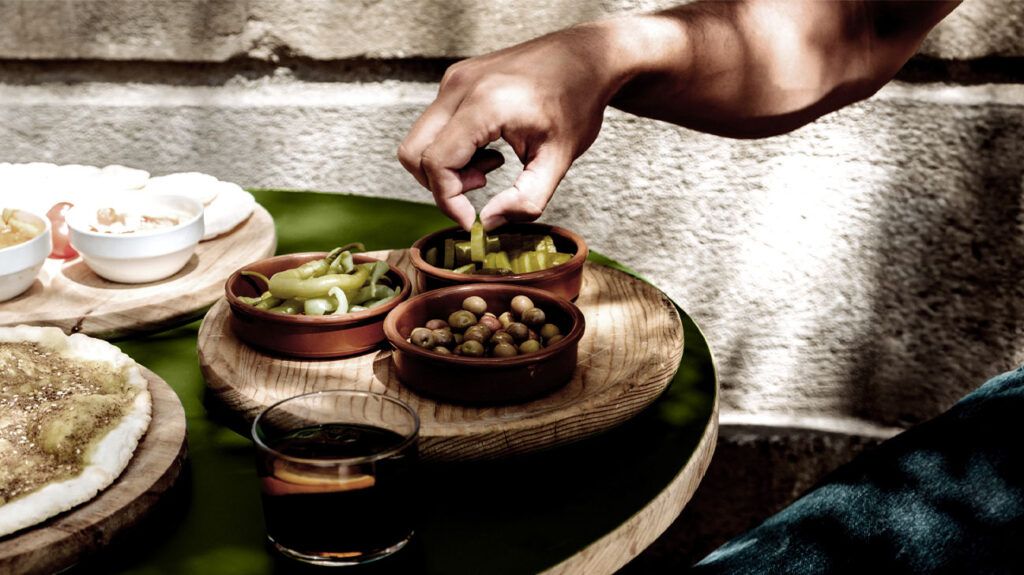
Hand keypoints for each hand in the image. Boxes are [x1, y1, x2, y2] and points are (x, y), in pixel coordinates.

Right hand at [398, 24, 623, 229]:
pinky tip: (490, 147)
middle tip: (482, 186)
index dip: (449, 200)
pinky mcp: (456, 79)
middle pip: (414, 152)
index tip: (473, 219)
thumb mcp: (559, 160)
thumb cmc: (577, 102)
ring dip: (448, 166)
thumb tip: (488, 222)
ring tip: (492, 165)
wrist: (586, 57)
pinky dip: (453, 147)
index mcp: (484, 105)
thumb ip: (526, 199)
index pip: (437, 163)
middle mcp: (460, 86)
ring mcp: (454, 79)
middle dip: (441, 184)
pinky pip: (435, 124)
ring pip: (421, 139)